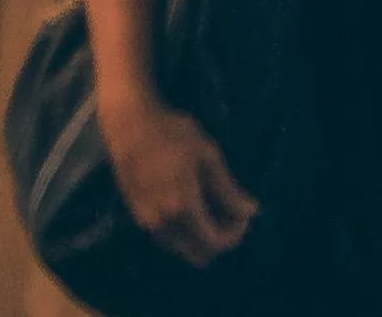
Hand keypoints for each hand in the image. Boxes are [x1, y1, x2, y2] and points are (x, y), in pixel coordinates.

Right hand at [105, 96, 256, 262]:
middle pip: (199, 254)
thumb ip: (228, 189)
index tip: (244, 213)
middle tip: (230, 213)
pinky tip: (190, 205)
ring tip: (212, 207)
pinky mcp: (139, 219)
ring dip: (200, 237)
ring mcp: (148, 224)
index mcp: (184, 208)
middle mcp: (164, 224)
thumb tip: (251, 211)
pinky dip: (184, 232)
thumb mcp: (207, 155)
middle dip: (219, 238)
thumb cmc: (173, 133)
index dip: (235, 233)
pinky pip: (168, 239)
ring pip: (183, 249)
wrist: (129, 126)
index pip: (215, 242)